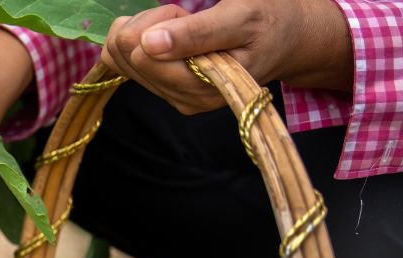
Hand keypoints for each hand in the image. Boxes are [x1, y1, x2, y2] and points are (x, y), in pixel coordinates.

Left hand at [101, 0, 352, 115]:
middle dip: (152, 24)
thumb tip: (148, 44)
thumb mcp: (242, 17)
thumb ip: (197, 32)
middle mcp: (183, 99)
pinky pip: (123, 63)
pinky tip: (171, 37)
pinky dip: (142, 39)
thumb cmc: (268, 22)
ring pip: (118, 57)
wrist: (284, 41)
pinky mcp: (162, 90)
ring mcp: (171, 97)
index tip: (188, 14)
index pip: (141, 54)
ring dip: (146, 30)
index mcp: (203, 87)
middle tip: (187, 18)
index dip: (162, 21)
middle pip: (125, 54)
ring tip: (184, 27)